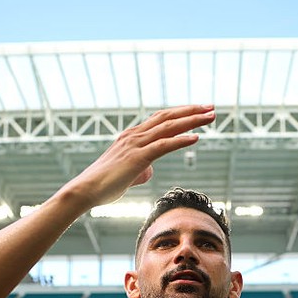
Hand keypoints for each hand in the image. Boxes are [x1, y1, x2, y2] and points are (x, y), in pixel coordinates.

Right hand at [61, 105, 215, 209]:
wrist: (86, 190)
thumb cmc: (104, 185)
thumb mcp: (127, 174)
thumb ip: (141, 168)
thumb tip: (150, 170)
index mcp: (132, 136)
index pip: (160, 119)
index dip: (181, 114)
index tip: (198, 111)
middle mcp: (134, 135)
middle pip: (168, 117)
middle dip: (191, 111)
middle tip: (211, 107)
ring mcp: (135, 144)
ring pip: (169, 127)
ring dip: (192, 120)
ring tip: (210, 116)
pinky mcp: (137, 157)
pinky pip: (163, 146)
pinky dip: (181, 140)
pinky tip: (196, 138)